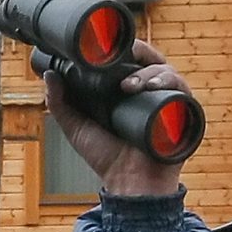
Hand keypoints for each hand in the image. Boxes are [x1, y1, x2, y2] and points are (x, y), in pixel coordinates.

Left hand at [46, 40, 201, 199]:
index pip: (131, 58)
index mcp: (128, 90)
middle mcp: (149, 92)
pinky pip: (183, 90)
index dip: (123, 48)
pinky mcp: (182, 113)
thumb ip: (60, 104)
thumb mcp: (77, 128)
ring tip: (130, 85)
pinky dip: (169, 84)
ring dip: (149, 71)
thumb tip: (49, 75)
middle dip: (139, 51)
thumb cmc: (107, 158)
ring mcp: (167, 101)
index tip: (107, 46)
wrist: (129, 184)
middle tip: (123, 55)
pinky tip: (151, 88)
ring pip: (166, 70)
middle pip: (152, 59)